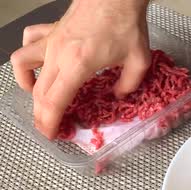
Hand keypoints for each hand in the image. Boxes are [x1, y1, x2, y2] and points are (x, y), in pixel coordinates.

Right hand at [10, 0, 149, 138]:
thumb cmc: (126, 25)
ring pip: (23, 64)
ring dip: (27, 84)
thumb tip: (118, 95)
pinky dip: (29, 55)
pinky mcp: (51, 29)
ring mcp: (51, 40)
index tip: (51, 134)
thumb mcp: (138, 61)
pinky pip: (29, 41)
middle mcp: (58, 54)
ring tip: (37, 96)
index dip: (50, 122)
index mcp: (78, 65)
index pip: (55, 101)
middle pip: (39, 91)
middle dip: (40, 114)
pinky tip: (39, 63)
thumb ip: (128, 84)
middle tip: (48, 126)